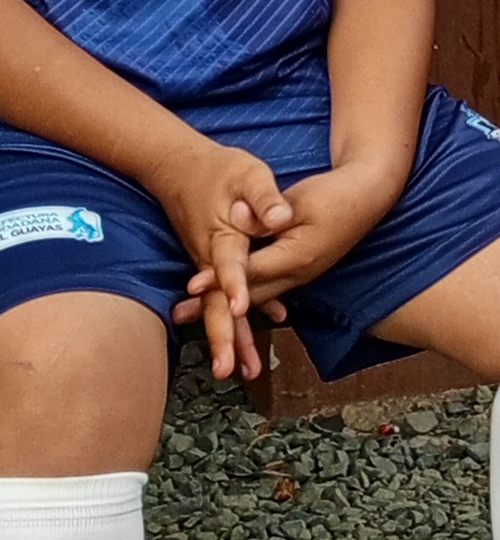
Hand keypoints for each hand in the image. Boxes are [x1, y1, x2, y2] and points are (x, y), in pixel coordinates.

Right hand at [148, 132, 294, 388]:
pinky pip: (220, 300)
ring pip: (216, 308)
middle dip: (222, 337)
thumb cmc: (218, 169)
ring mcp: (207, 264)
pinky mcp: (210, 266)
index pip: (228, 263)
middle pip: (214, 302)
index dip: (235, 283)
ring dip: (229, 340)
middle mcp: (209, 257)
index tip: (242, 305)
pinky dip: (235, 322)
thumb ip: (263, 196)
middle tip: (226, 371)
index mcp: (221, 234)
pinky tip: (250, 341)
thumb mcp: (247, 173)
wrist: (178, 167)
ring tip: (242, 372)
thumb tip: (280, 218)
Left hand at [174, 163, 398, 380]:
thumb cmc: (335, 195)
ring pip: (257, 297)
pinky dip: (243, 297)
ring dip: (225, 307)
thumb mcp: (300, 200)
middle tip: (179, 314)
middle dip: (214, 306)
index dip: (220, 280)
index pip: (251, 272)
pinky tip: (226, 307)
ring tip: (191, 314)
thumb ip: (266, 213)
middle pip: (250, 296)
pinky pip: (268, 290)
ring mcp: (301, 276)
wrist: (369, 197)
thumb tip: (237, 217)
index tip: (191, 286)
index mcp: (297, 257)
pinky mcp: (299, 271)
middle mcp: (299, 274)